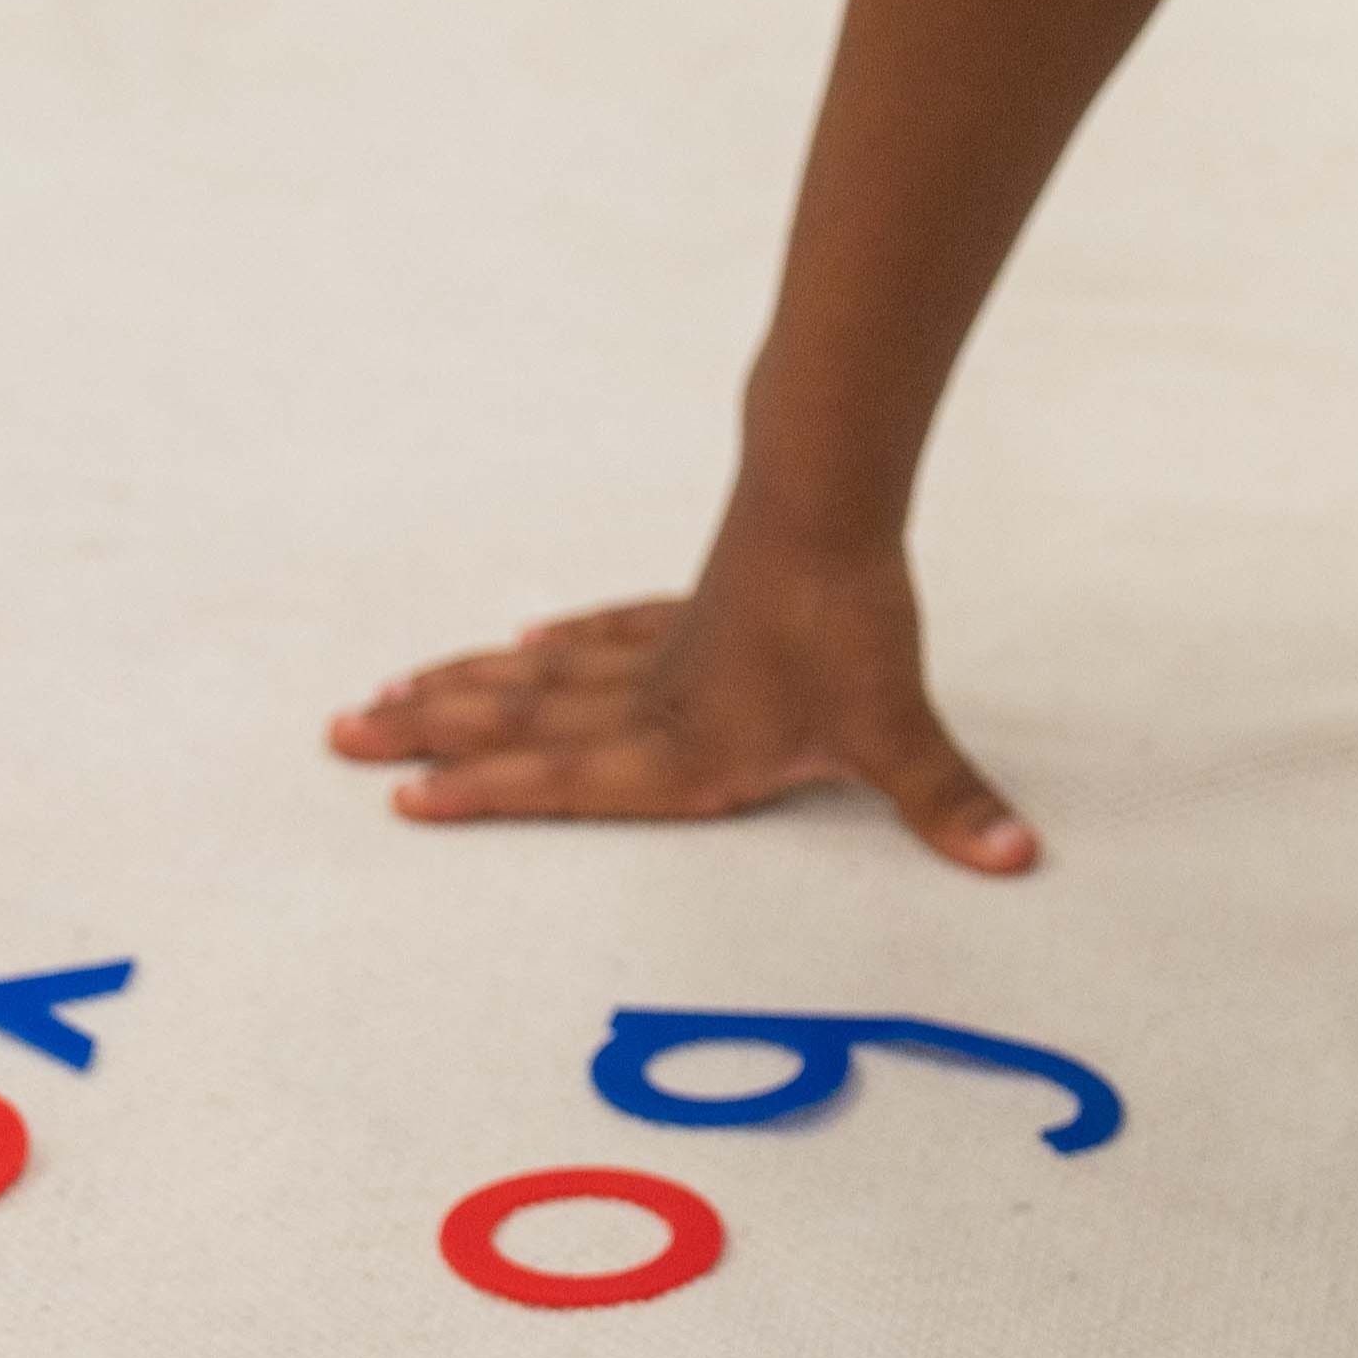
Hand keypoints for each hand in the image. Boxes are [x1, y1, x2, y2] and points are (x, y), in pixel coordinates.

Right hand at [324, 541, 1037, 874]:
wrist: (833, 500)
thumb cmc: (852, 622)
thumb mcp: (897, 729)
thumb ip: (946, 802)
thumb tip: (1017, 858)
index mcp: (685, 749)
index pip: (567, 782)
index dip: (488, 794)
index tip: (405, 800)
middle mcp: (653, 701)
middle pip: (521, 722)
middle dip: (430, 736)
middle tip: (341, 736)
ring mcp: (663, 647)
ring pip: (540, 674)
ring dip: (462, 687)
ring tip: (384, 696)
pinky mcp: (688, 602)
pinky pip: (602, 631)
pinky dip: (556, 643)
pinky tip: (522, 640)